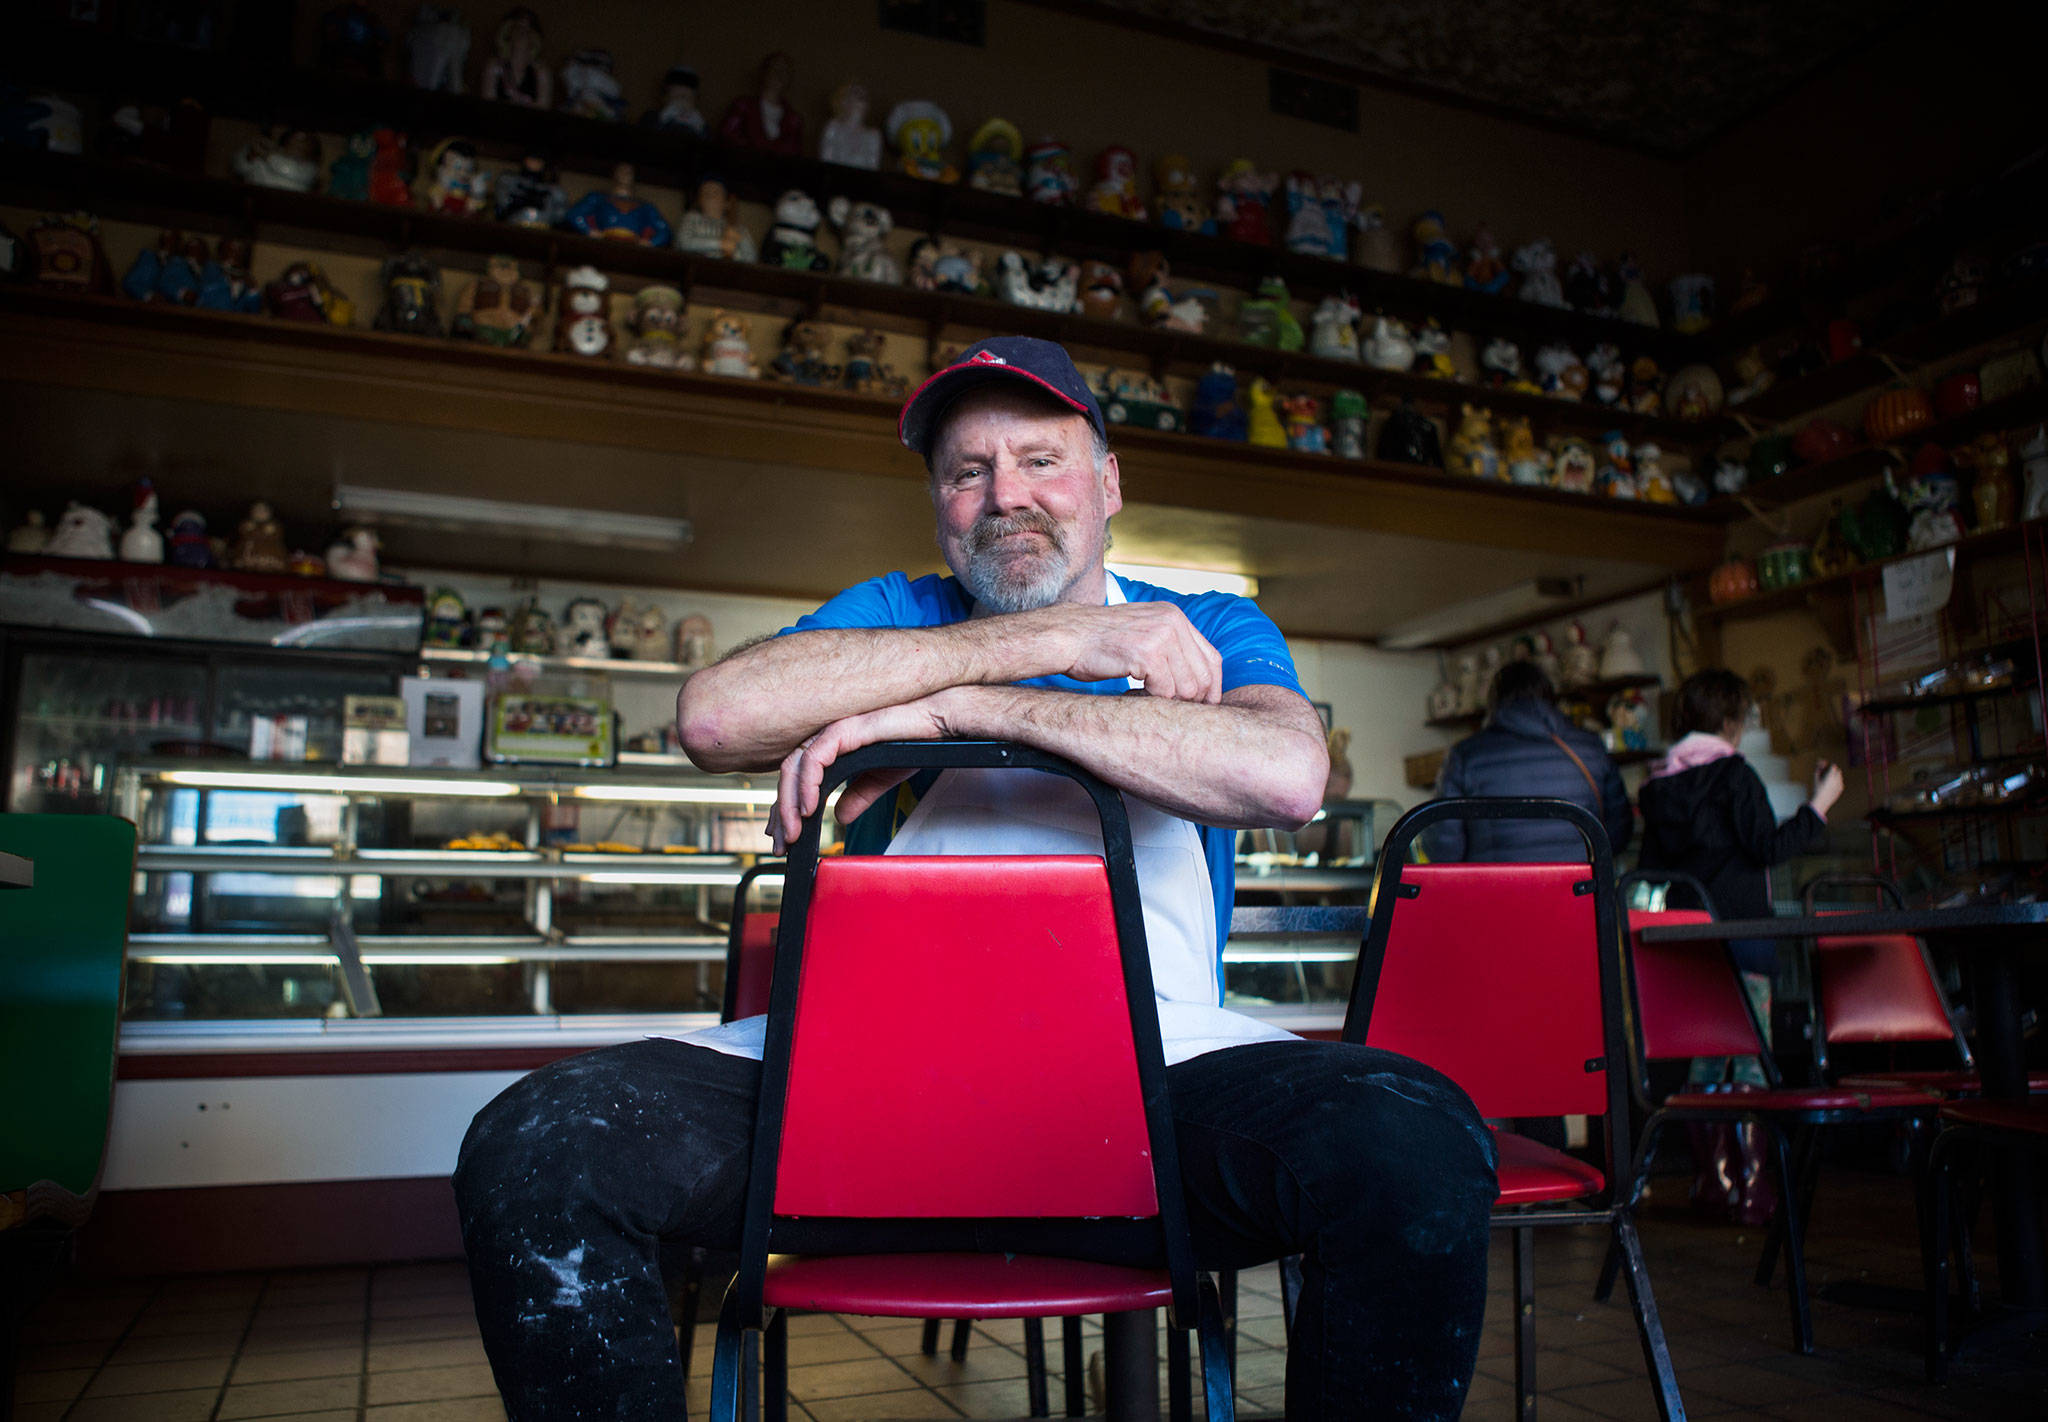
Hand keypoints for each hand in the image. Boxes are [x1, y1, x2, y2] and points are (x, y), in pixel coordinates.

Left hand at [769, 691, 955, 852]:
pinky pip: (815, 758)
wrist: (939, 721)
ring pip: (795, 767)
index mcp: (832, 746)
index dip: (785, 808)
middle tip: (781, 842)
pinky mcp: (846, 729)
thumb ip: (858, 795)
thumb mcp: (881, 777)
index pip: (797, 779)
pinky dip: (807, 784)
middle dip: (781, 812)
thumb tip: (840, 817)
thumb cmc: (914, 739)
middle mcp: (828, 737)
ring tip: (792, 831)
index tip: (783, 836)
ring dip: (789, 803)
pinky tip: (808, 808)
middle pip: (789, 775)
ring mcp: (834, 731)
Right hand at [1016, 602, 1222, 703]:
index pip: (1212, 658)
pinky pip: (1166, 691)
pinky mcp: (1147, 654)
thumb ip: (1168, 647)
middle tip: (1177, 714)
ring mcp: (1161, 637)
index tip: (1205, 707)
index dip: (1212, 687)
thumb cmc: (1099, 642)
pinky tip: (1139, 698)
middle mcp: (1173, 622)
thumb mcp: (1142, 632)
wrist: (1066, 636)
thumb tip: (1194, 682)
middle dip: (1193, 701)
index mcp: (1175, 616)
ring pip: (1186, 687)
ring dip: (1171, 703)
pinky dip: (1155, 701)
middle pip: (1202, 675)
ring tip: (1153, 704)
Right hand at [1809, 758, 1843, 815]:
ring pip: (1839, 777)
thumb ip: (1818, 769)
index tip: (1827, 767)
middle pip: (1838, 771)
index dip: (1830, 766)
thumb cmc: (1817, 789)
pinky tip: (1831, 786)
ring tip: (1828, 781)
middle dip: (1834, 771)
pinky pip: (1840, 783)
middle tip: (1828, 773)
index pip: (1834, 767)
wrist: (1821, 801)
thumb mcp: (1816, 778)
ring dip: (1835, 776)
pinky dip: (1837, 782)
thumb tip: (1820, 762)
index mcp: (1830, 775)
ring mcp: (1840, 784)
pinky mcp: (1841, 789)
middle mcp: (1837, 779)